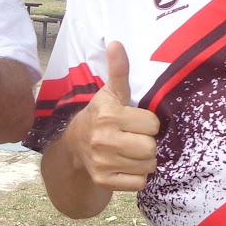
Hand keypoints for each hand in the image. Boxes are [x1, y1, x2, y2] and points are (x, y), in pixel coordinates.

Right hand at [68, 41, 160, 191]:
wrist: (74, 145)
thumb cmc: (100, 115)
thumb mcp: (110, 93)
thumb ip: (118, 70)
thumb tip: (116, 42)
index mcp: (108, 116)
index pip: (152, 124)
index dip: (148, 123)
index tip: (136, 122)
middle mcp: (104, 140)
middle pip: (151, 147)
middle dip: (148, 142)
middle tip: (135, 138)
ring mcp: (103, 163)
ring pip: (147, 166)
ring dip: (144, 160)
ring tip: (131, 151)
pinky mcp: (104, 181)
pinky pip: (139, 183)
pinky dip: (137, 176)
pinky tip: (127, 166)